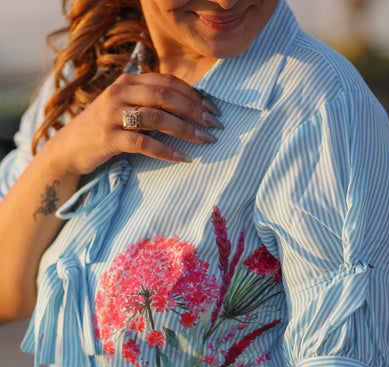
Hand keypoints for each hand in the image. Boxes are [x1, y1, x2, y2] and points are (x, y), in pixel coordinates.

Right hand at [44, 72, 221, 176]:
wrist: (70, 148)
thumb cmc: (106, 129)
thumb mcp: (126, 108)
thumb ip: (151, 103)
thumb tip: (191, 108)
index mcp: (128, 82)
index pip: (168, 82)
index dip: (194, 95)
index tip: (214, 110)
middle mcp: (120, 93)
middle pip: (166, 96)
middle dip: (195, 110)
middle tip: (214, 126)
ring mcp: (113, 115)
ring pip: (157, 118)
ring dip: (185, 130)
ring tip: (204, 141)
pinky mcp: (109, 138)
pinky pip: (143, 143)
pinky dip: (166, 151)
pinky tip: (183, 159)